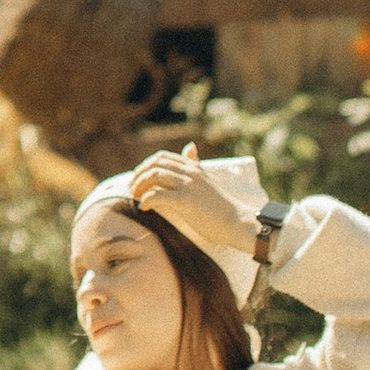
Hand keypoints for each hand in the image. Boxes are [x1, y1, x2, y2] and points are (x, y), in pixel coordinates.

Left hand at [126, 153, 261, 260]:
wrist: (237, 223)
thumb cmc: (221, 207)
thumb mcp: (207, 179)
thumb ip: (196, 164)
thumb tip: (189, 146)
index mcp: (193, 167)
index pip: (162, 157)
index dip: (146, 166)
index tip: (139, 179)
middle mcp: (190, 172)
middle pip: (154, 163)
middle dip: (139, 175)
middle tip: (132, 189)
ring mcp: (188, 185)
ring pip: (153, 176)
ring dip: (139, 186)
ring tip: (136, 197)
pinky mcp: (186, 201)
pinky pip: (158, 195)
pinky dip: (146, 199)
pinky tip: (144, 207)